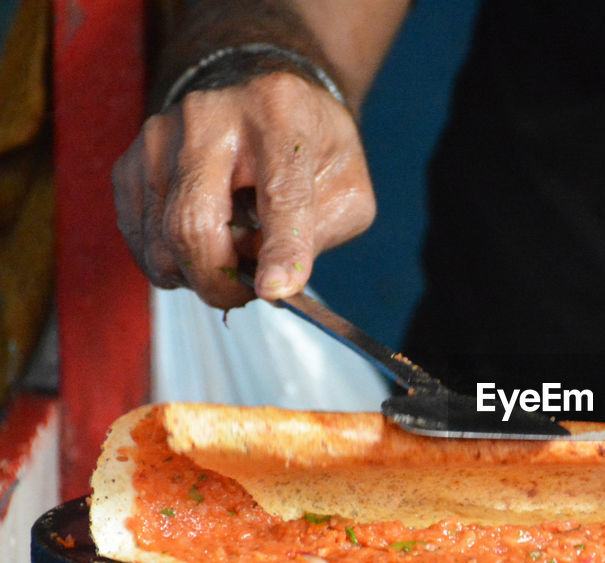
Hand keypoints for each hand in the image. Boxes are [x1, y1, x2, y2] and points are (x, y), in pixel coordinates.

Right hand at [112, 72, 375, 308]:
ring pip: (161, 240)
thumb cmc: (309, 147)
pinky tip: (203, 246)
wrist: (255, 96)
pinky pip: (141, 239)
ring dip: (197, 274)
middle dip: (219, 281)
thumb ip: (318, 233)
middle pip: (194, 222)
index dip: (279, 248)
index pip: (280, 193)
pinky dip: (172, 262)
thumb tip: (273, 282)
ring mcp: (160, 137)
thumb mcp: (345, 186)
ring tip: (230, 261)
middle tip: (247, 294)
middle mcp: (209, 117)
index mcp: (280, 115)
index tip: (274, 290)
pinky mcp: (130, 162)